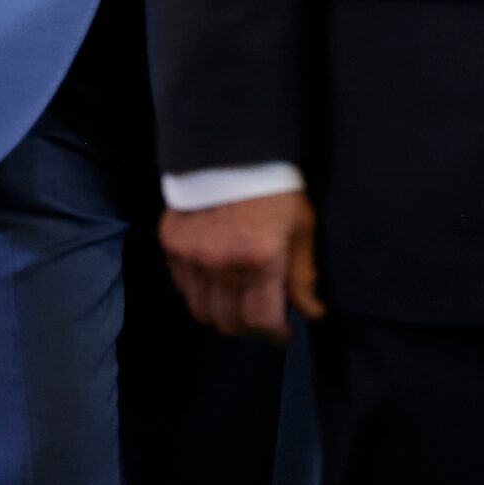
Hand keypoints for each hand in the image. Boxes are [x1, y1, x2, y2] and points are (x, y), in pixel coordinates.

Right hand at [161, 190, 321, 343]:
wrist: (230, 149)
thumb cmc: (274, 188)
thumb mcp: (302, 225)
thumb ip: (304, 273)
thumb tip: (312, 312)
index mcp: (260, 259)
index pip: (262, 321)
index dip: (276, 335)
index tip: (284, 332)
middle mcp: (221, 264)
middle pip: (230, 323)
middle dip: (250, 327)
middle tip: (263, 315)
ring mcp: (191, 257)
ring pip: (202, 312)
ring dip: (222, 314)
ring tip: (238, 300)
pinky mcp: (171, 246)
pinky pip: (183, 288)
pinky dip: (200, 292)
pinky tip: (217, 279)